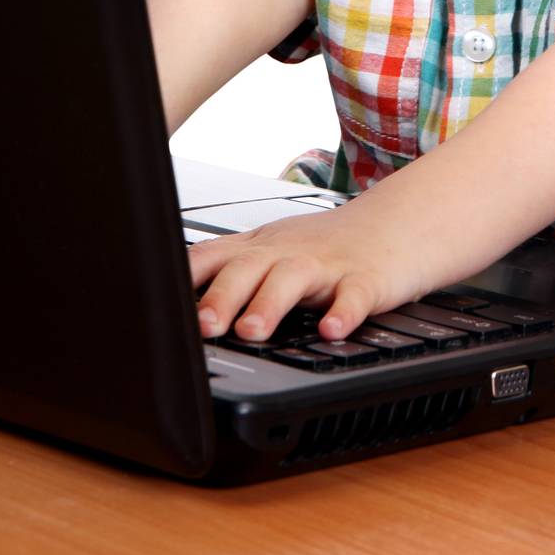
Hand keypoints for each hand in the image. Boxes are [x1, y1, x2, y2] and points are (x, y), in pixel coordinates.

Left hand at [187, 201, 431, 343]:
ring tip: (252, 330)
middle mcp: (286, 253)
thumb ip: (224, 275)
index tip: (158, 306)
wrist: (396, 224)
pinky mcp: (366, 280)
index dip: (183, 281)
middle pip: (247, 269)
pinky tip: (333, 330)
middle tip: (203, 326)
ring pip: (293, 279)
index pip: (211, 258)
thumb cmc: (324, 248)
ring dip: (270, 303)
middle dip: (222, 297)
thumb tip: (170, 308)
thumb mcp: (269, 253)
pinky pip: (354, 296)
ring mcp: (327, 265)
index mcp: (258, 249)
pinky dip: (344, 312)